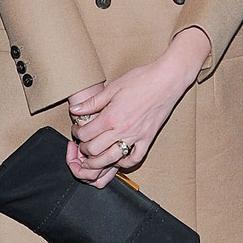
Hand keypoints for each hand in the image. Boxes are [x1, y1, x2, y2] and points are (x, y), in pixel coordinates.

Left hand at [66, 28, 210, 182]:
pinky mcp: (148, 138)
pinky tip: (118, 160)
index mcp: (111, 116)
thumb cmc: (142, 80)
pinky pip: (135, 159)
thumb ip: (92, 102)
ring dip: (99, 162)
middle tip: (83, 144)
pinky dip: (125, 163)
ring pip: (112, 159)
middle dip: (84, 149)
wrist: (167, 80)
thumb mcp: (113, 88)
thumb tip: (75, 109)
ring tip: (93, 159)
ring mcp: (136, 136)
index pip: (85, 134)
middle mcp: (122, 129)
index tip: (77, 131)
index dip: (76, 134)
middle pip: (94, 150)